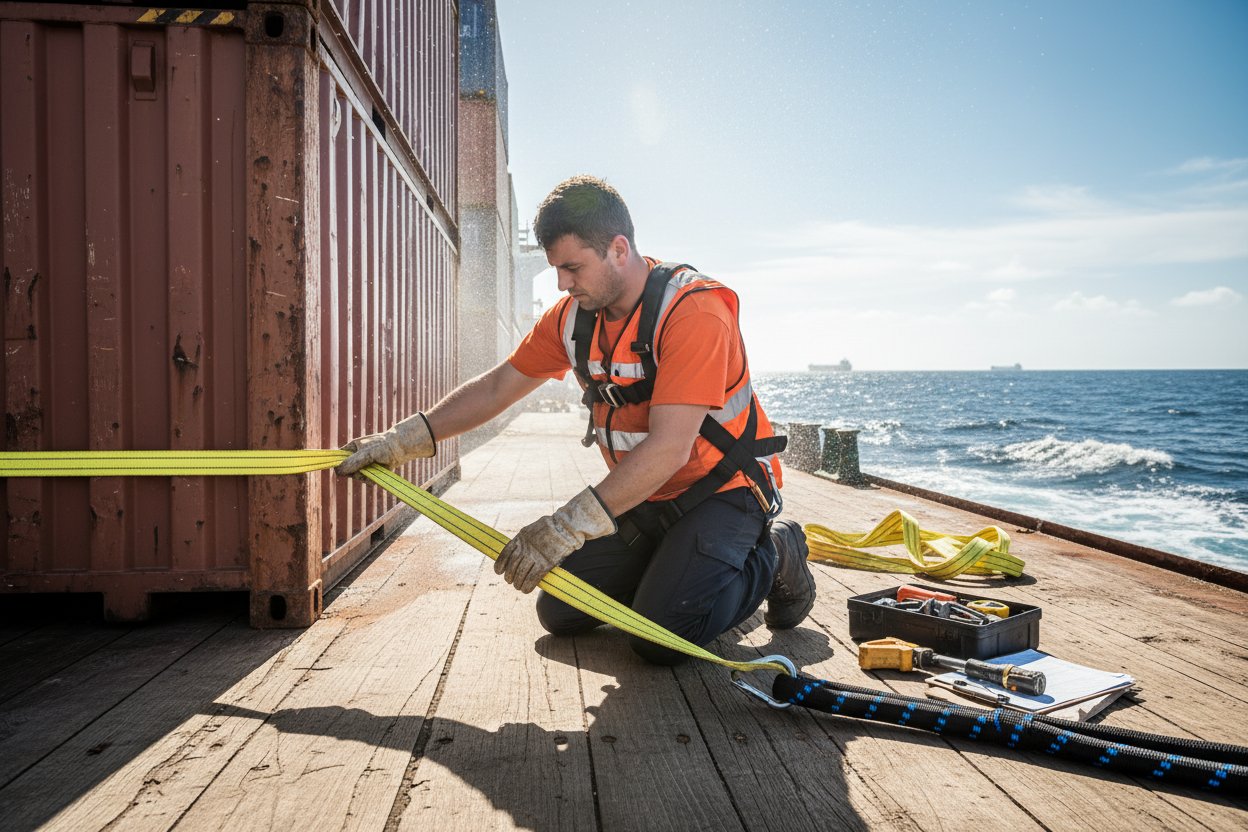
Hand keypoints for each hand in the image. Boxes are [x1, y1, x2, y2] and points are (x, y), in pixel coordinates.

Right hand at [338, 412, 435, 475]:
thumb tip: (338, 471)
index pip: (338, 458)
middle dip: (355, 473)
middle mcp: (356, 456)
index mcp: (352, 448)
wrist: (400, 449)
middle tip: (364, 469)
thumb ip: (352, 462)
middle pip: (347, 471)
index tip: (342, 471)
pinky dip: (371, 480)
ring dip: (364, 477)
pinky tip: (378, 474)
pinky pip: (366, 480)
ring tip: (374, 470)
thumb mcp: (366, 454)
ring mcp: (364, 464)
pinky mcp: (372, 472)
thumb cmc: (382, 446)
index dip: (338, 464)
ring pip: (357, 477)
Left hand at [495, 487, 616, 592]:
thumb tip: (520, 551)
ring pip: (521, 574)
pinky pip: (533, 578)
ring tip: (518, 587)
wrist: (567, 527)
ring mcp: (535, 556)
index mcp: (521, 538)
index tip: (498, 572)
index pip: (505, 553)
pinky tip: (526, 590)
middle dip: (509, 576)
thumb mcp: (533, 529)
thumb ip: (525, 540)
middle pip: (512, 566)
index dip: (500, 564)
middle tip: (510, 581)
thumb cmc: (553, 527)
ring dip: (518, 583)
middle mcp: (525, 547)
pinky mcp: (545, 563)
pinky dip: (528, 586)